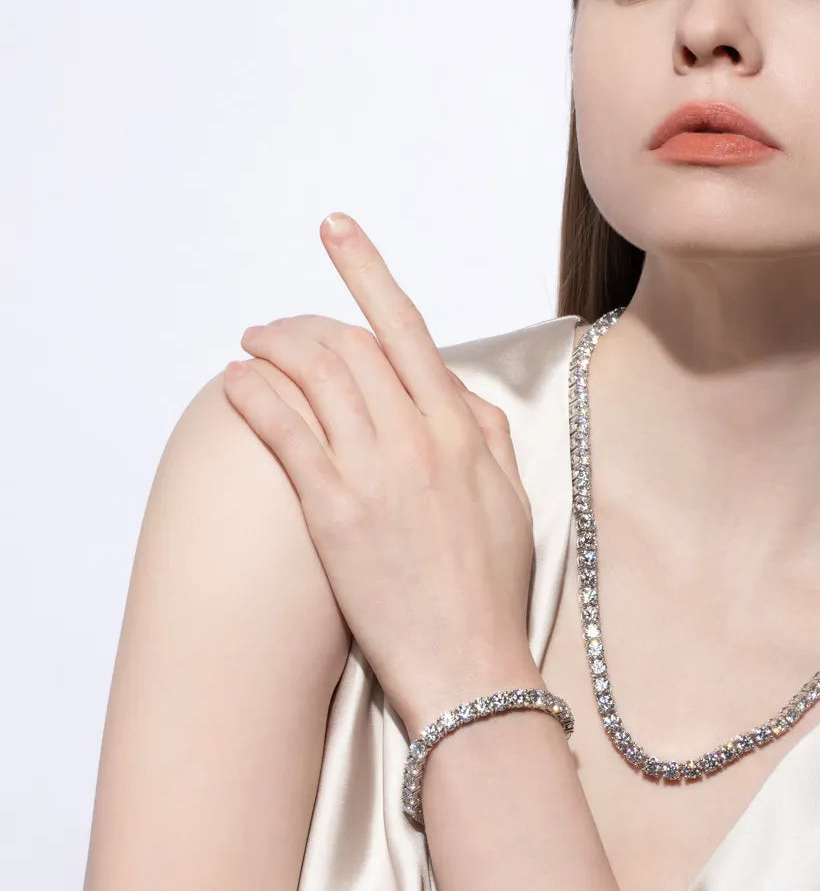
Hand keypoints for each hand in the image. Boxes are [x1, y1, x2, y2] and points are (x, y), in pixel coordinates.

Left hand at [222, 212, 537, 734]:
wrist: (471, 659)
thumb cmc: (492, 584)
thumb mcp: (511, 496)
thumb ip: (486, 433)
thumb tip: (456, 392)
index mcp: (461, 429)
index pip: (406, 329)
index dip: (367, 271)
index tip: (337, 231)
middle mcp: (416, 438)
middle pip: (348, 347)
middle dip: (303, 321)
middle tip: (273, 324)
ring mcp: (374, 472)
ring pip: (313, 379)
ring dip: (273, 349)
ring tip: (251, 345)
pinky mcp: (335, 512)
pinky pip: (286, 434)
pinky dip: (256, 398)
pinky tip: (236, 384)